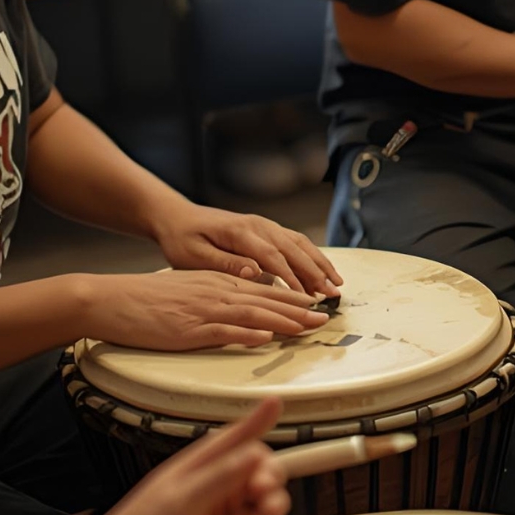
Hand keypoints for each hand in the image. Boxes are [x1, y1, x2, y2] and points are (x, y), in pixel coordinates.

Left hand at [51, 399, 290, 514]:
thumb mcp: (182, 500)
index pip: (241, 441)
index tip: (278, 410)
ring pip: (261, 510)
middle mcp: (212, 490)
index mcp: (200, 468)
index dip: (261, 429)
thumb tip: (257, 450)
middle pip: (261, 478)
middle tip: (265, 503)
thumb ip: (223, 475)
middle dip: (270, 490)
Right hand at [84, 271, 330, 350]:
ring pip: (252, 313)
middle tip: (326, 318)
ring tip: (308, 328)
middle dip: (299, 309)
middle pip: (267, 300)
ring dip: (284, 321)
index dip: (292, 298)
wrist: (111, 298)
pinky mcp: (188, 328)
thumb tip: (244, 310)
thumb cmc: (147, 298)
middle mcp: (216, 292)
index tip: (315, 305)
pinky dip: (246, 334)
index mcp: (217, 283)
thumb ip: (218, 296)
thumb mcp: (190, 289)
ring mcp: (203, 310)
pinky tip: (265, 339)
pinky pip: (222, 331)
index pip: (264, 290)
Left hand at [150, 202, 341, 297]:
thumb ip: (225, 263)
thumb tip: (255, 272)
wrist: (177, 216)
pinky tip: (322, 269)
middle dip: (316, 272)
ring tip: (337, 284)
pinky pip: (295, 241)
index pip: (273, 257)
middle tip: (332, 295)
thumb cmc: (182, 238)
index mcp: (240, 232)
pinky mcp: (266, 228)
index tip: (304, 298)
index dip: (291, 278)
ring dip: (320, 263)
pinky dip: (312, 256)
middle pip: (294, 249)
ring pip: (300, 243)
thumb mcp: (193, 255)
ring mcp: (265, 224)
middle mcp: (258, 225)